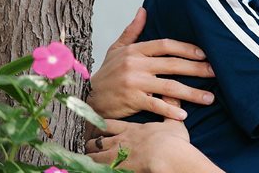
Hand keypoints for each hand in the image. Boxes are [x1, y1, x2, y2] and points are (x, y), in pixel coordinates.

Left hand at [86, 98, 222, 172]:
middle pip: (98, 141)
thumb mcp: (173, 122)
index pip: (109, 125)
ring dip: (90, 157)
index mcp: (131, 129)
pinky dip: (93, 168)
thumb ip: (171, 107)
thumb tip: (173, 94)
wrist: (167, 156)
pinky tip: (90, 169)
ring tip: (85, 159)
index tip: (95, 125)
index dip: (100, 125)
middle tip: (88, 144)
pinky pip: (99, 168)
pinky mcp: (118, 168)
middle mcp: (121, 141)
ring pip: (95, 156)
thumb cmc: (172, 141)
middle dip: (92, 143)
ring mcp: (117, 156)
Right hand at [87, 8, 214, 119]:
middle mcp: (135, 64)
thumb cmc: (107, 73)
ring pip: (169, 86)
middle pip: (173, 64)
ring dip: (192, 93)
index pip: (165, 45)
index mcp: (135, 50)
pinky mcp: (131, 100)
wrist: (87, 98)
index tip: (204, 53)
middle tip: (215, 72)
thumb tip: (144, 10)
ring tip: (209, 98)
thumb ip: (133, 31)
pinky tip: (184, 115)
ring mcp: (134, 82)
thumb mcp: (117, 49)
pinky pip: (156, 104)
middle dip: (197, 69)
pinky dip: (170, 110)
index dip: (186, 48)